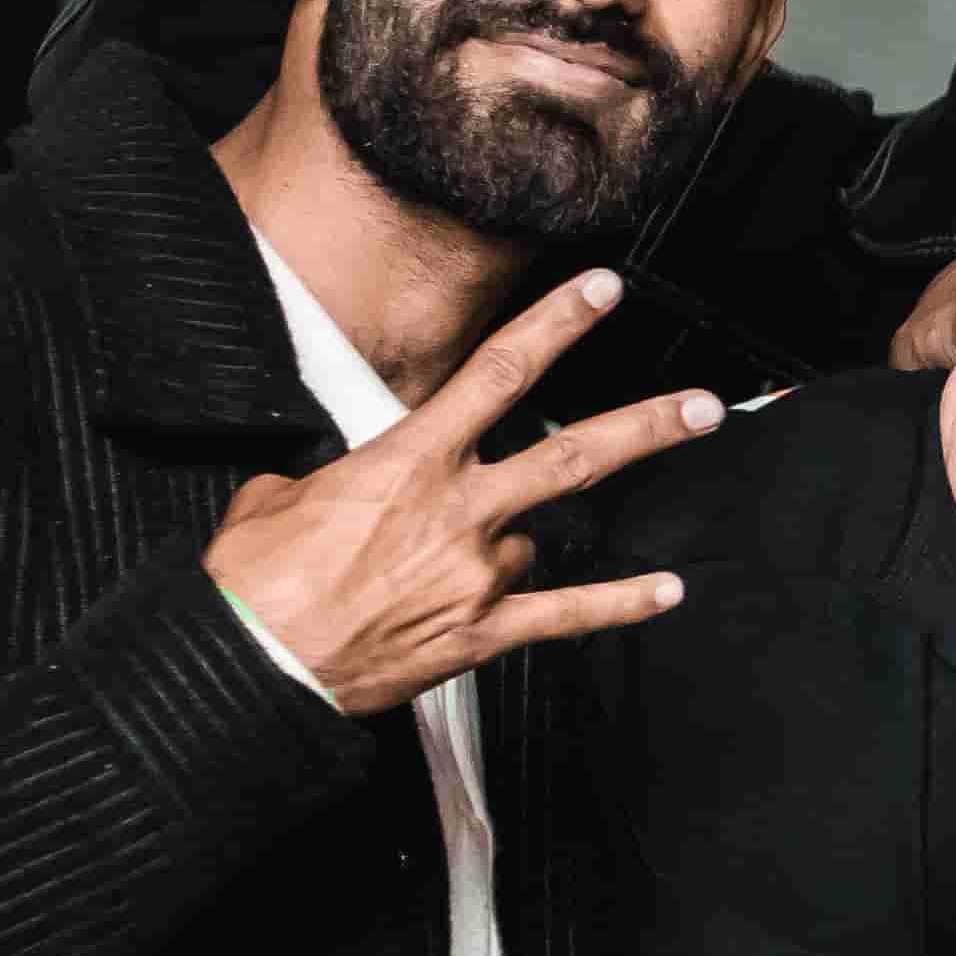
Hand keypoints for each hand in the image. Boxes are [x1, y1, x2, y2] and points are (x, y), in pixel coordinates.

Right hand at [202, 268, 716, 711]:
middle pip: (572, 454)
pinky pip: (565, 614)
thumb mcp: (280, 496)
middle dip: (646, 427)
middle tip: (704, 407)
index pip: (498, 374)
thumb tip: (348, 481)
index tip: (604, 291)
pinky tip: (664, 592)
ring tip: (433, 572)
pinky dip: (619, 603)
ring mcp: (476, 574)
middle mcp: (457, 511)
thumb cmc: (254, 582)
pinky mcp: (480, 634)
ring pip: (530, 540)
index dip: (557, 324)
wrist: (250, 663)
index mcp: (409, 462)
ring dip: (501, 545)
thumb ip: (339, 476)